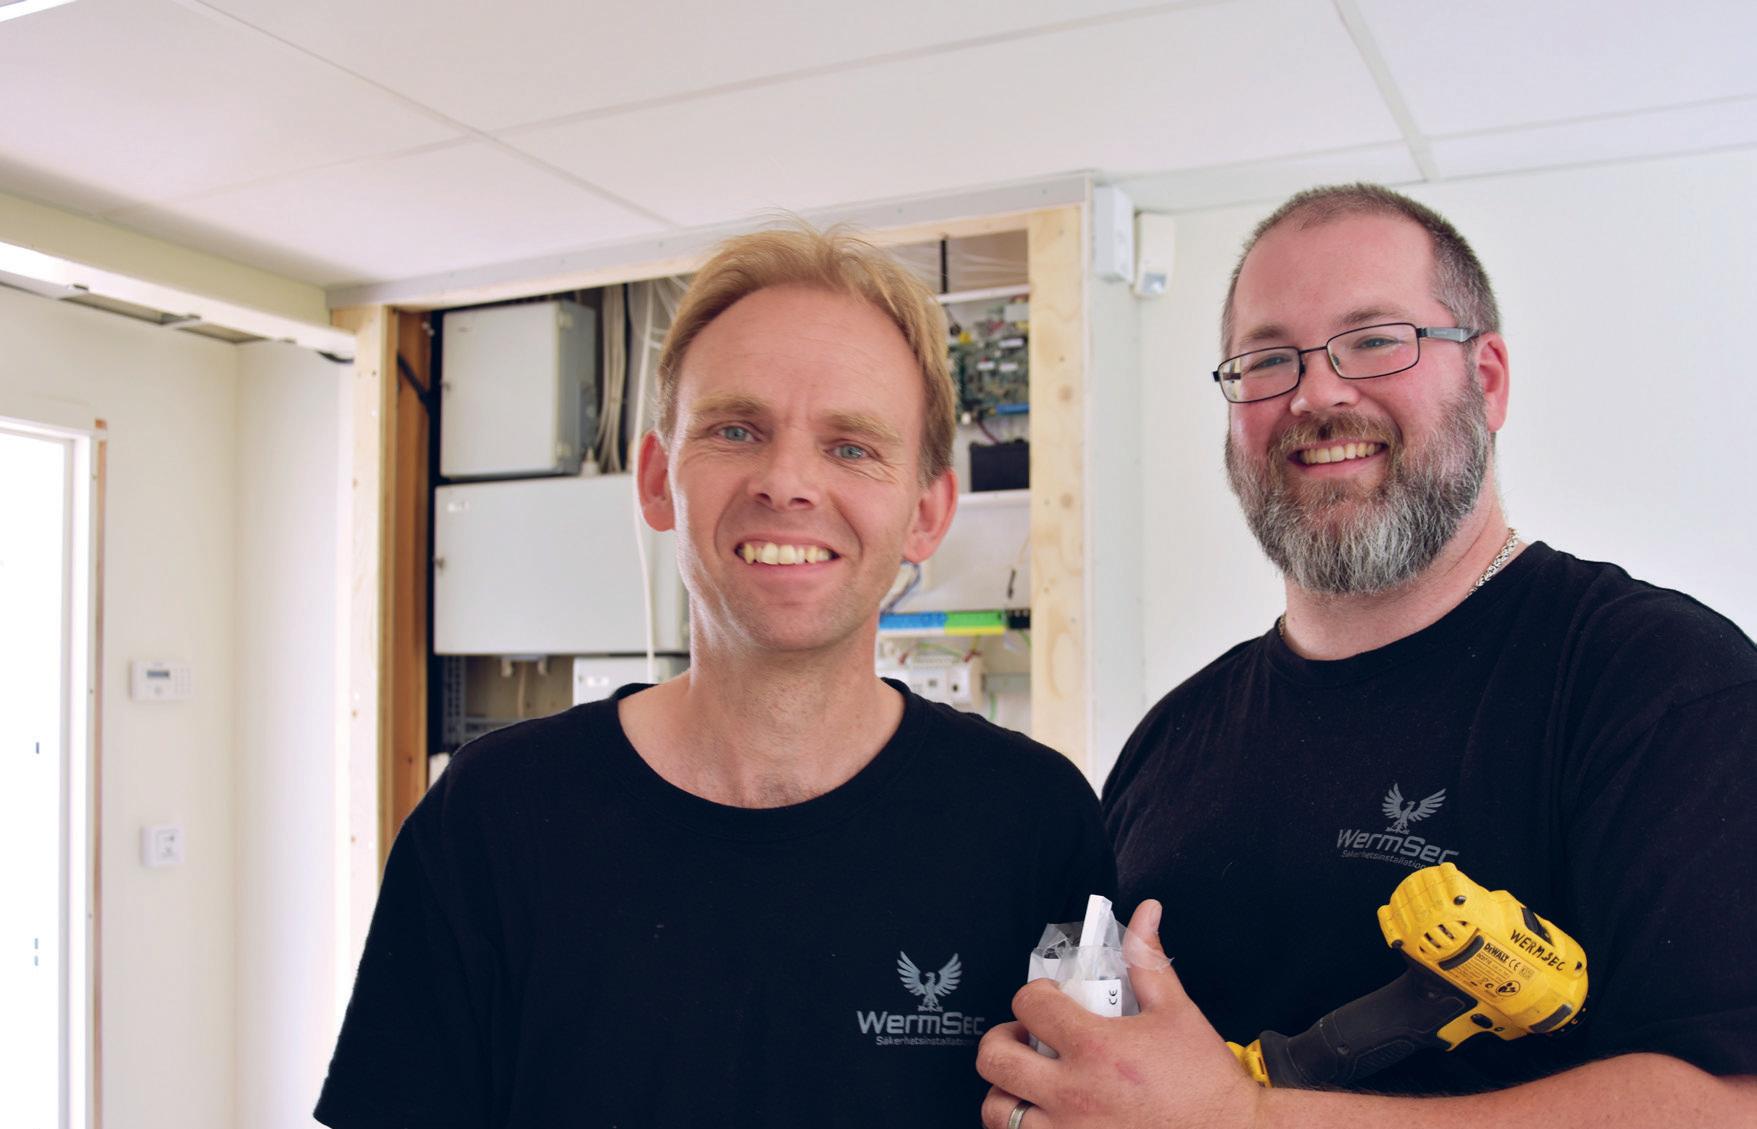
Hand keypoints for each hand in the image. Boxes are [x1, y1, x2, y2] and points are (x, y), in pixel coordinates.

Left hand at [976, 900, 1265, 1128]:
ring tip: (1030, 1082)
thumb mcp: (1176, 1011)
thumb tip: (1144, 914)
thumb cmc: (1205, 1082)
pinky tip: (1049, 1116)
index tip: (1049, 1001)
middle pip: (994, 1058)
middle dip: (1002, 1040)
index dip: (1034, 995)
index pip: (1028, 1005)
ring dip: (1007, 1091)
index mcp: (1095, 1048)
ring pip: (998, 1110)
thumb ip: (1147, 960)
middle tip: (1024, 1039)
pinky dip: (1025, 1127)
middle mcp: (1073, 1094)